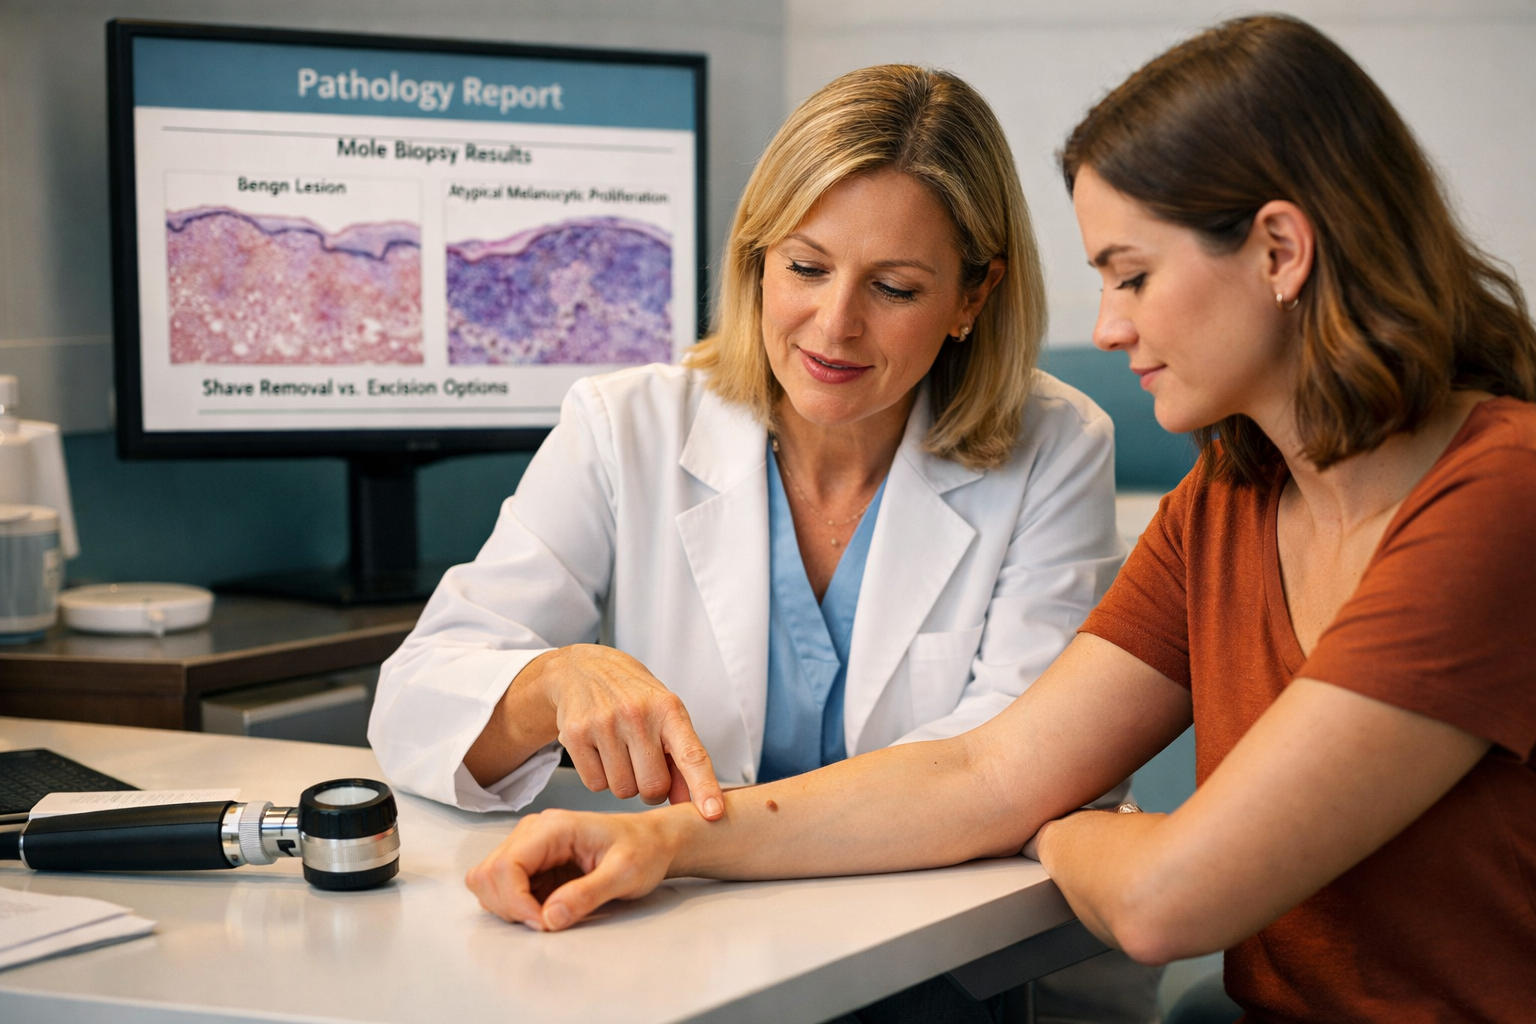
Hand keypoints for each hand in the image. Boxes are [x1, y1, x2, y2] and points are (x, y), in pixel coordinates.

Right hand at [465, 806, 679, 930]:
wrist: (652, 842)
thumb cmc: (643, 849)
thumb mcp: (625, 874)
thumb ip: (588, 894)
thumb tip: (550, 917)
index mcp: (554, 827)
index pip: (505, 865)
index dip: (516, 901)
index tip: (543, 922)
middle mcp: (533, 831)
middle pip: (488, 874)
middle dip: (510, 907)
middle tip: (546, 922)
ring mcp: (529, 846)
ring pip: (488, 881)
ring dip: (508, 907)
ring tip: (547, 915)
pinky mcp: (532, 862)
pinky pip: (502, 887)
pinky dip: (515, 905)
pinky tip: (546, 908)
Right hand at [539, 645, 723, 817]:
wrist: (583, 669)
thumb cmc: (633, 697)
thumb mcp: (665, 716)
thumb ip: (682, 759)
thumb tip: (693, 804)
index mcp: (668, 709)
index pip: (692, 755)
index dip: (704, 786)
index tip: (713, 812)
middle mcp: (637, 715)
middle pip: (653, 786)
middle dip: (652, 788)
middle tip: (645, 767)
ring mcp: (603, 724)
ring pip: (622, 790)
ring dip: (625, 783)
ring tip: (621, 753)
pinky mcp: (575, 735)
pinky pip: (595, 785)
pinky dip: (600, 778)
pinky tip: (600, 753)